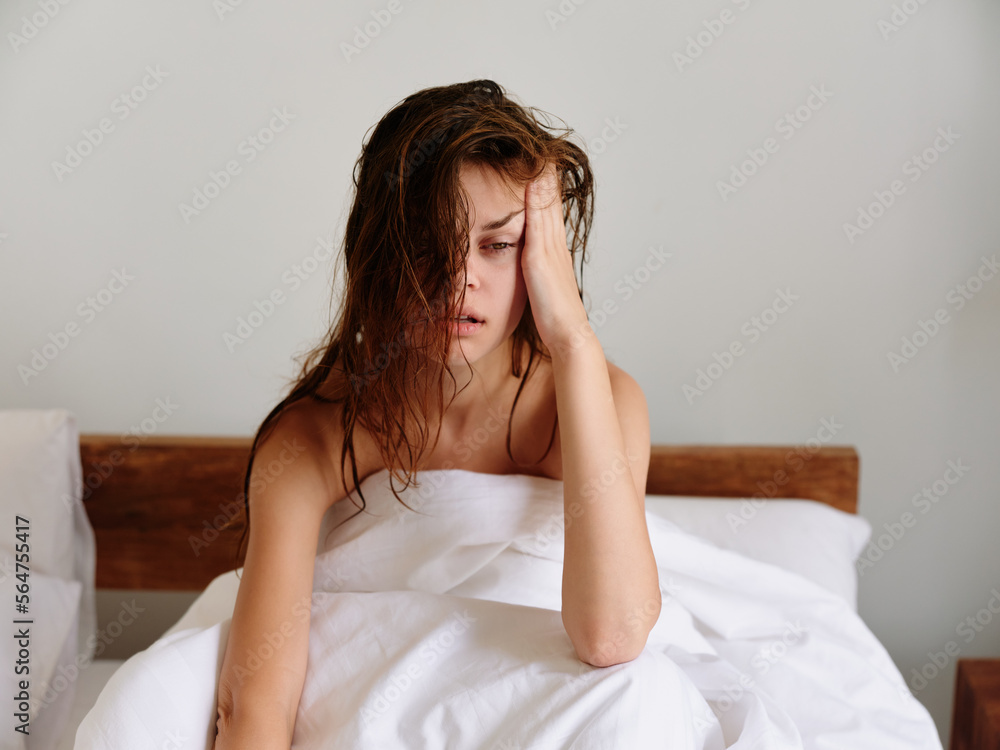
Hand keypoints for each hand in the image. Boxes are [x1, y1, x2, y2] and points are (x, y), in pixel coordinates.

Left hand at [521, 162, 590, 353]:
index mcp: (555, 251)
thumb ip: (537, 270)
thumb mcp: (542, 286)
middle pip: (551, 201)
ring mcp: (551, 248)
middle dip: (547, 174)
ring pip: (547, 204)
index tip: (542, 163)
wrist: (569, 334)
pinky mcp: (541, 256)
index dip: (546, 188)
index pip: (549, 211)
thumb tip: (531, 262)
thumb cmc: (554, 317)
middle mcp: (556, 244)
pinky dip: (537, 196)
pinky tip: (533, 178)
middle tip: (543, 146)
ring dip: (544, 177)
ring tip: (540, 150)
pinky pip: (538, 218)